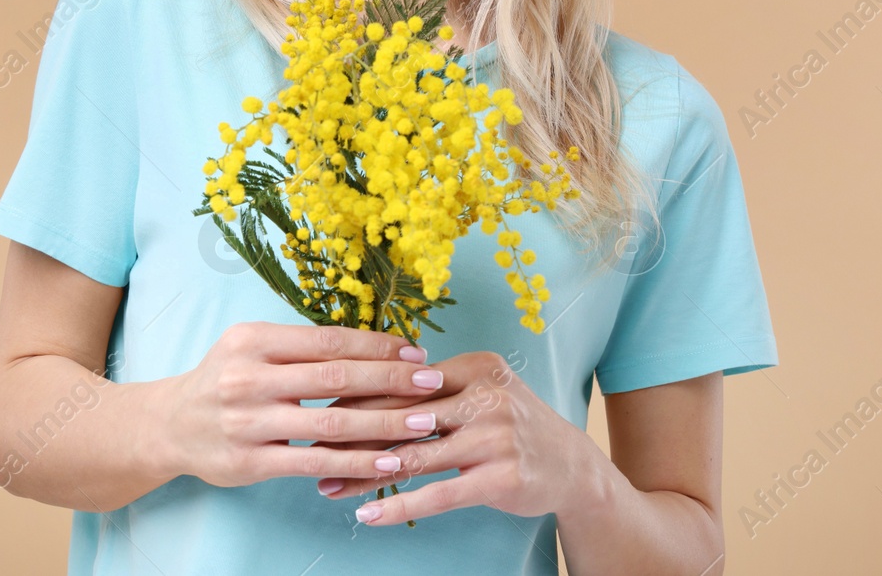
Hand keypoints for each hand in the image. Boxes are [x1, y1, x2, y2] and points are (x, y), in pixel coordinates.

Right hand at [142, 321, 446, 489]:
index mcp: (254, 341)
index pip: (329, 341)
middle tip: (433, 382)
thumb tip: (372, 345)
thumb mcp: (251, 348)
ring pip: (330, 423)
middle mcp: (248, 378)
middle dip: (391, 380)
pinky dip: (356, 463)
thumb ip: (301, 347)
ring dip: (384, 424)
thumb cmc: (224, 380)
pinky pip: (315, 463)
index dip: (377, 346)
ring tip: (424, 423)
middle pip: (335, 377)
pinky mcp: (250, 462)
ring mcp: (248, 422)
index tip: (416, 352)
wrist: (169, 425)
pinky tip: (388, 461)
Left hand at [309, 350, 592, 525]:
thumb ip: (431, 391)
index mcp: (474, 367)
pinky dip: (398, 506)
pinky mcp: (500, 477)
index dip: (357, 397)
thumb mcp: (478, 393)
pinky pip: (438, 494)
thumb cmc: (509, 426)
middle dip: (352, 436)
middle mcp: (486, 396)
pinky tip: (367, 515)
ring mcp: (496, 437)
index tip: (318, 413)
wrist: (571, 465)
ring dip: (364, 474)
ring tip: (327, 486)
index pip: (403, 381)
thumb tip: (360, 394)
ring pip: (414, 456)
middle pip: (404, 417)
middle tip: (311, 451)